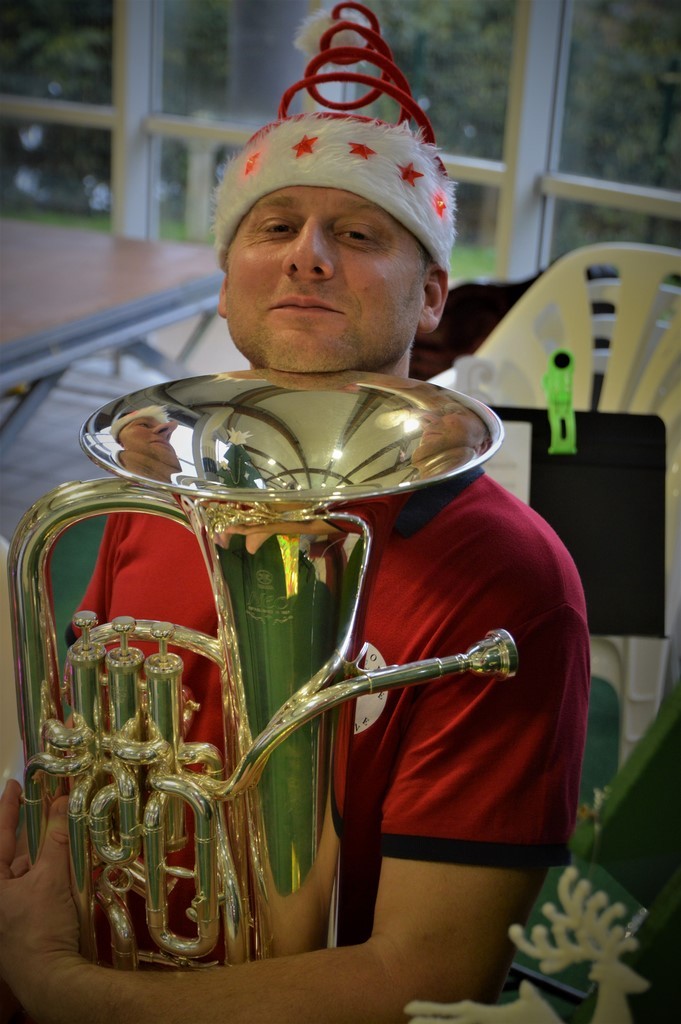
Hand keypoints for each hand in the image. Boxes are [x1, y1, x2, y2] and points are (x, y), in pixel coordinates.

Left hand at [0, 780, 80, 1017]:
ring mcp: (14, 910)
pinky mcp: (32, 921)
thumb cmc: (39, 929)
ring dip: (51, 851)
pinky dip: (58, 872)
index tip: (16, 785)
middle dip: (37, 828)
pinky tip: (76, 861)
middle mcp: (0, 896)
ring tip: (70, 829)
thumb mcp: (49, 878)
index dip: (8, 808)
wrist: (51, 980)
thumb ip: (57, 839)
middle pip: (17, 852)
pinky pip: (44, 887)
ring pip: (33, 869)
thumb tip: (62, 802)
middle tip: (54, 803)